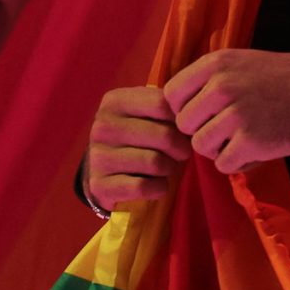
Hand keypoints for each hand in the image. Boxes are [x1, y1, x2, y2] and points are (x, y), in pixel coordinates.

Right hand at [84, 84, 189, 208]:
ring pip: (155, 162)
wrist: (104, 172)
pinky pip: (143, 187)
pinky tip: (156, 184)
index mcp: (115, 102)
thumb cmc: (135, 137)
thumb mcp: (145, 114)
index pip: (162, 104)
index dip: (181, 119)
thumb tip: (191, 114)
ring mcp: (99, 157)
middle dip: (180, 148)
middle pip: (164, 136)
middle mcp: (103, 127)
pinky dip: (158, 188)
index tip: (184, 129)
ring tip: (166, 167)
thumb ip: (165, 107)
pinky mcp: (100, 185)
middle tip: (181, 153)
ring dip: (169, 168)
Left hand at [161, 51, 289, 176]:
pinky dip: (239, 164)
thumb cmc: (288, 77)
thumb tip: (178, 107)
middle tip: (229, 130)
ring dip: (220, 149)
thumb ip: (211, 80)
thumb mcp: (244, 63)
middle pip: (184, 124)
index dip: (185, 109)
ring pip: (201, 147)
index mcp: (216, 63)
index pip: (171, 94)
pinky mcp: (251, 142)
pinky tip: (258, 150)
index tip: (204, 114)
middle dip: (203, 131)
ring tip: (244, 139)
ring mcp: (235, 115)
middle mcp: (221, 86)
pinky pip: (223, 165)